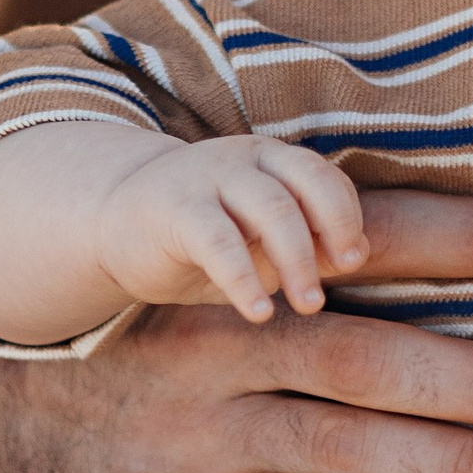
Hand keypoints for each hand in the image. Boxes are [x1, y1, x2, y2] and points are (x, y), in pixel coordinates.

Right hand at [0, 189, 472, 472]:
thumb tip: (446, 262)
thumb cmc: (142, 323)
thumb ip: (318, 265)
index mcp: (257, 271)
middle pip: (381, 356)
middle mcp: (236, 345)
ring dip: (460, 470)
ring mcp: (212, 434)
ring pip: (352, 450)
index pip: (383, 241)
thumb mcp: (216, 269)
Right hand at [95, 133, 369, 323]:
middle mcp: (245, 160)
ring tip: (308, 305)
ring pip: (271, 209)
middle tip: (339, 280)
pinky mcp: (174, 208)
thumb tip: (358, 255)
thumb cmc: (203, 240)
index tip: (353, 260)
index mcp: (272, 160)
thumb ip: (305, 244)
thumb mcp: (258, 243)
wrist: (114, 224)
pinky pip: (219, 242)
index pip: (324, 177)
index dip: (346, 216)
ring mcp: (208, 177)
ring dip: (297, 261)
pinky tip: (258, 313)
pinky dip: (244, 279)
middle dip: (331, 234)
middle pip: (305, 186)